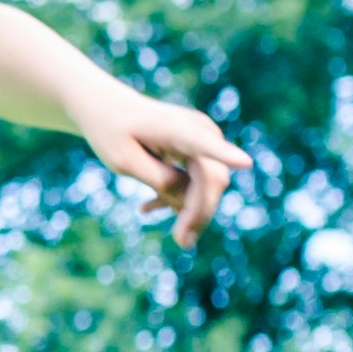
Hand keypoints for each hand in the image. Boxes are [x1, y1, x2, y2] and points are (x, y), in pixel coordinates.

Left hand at [80, 85, 246, 244]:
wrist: (107, 109)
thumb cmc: (112, 133)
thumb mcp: (124, 162)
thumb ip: (160, 181)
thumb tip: (189, 202)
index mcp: (177, 129)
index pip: (204, 144)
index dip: (226, 155)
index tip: (245, 162)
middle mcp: (199, 131)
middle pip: (211, 180)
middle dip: (199, 213)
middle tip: (182, 243)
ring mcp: (203, 139)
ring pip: (208, 185)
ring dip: (188, 208)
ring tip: (158, 220)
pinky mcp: (200, 149)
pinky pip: (198, 181)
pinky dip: (179, 199)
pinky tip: (148, 208)